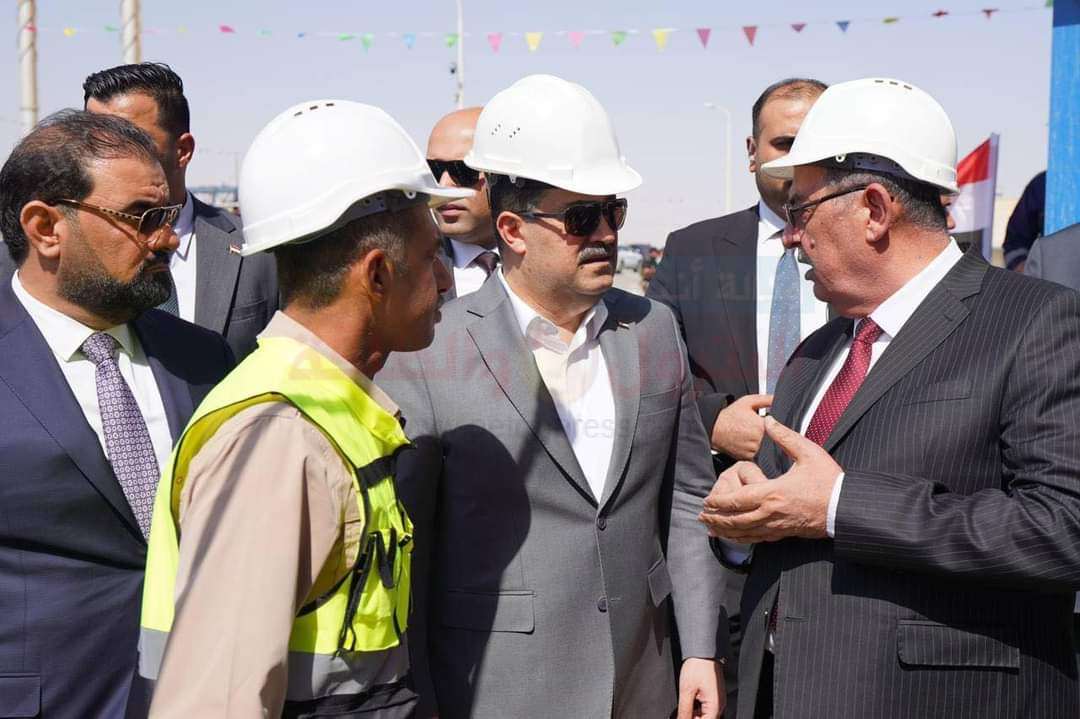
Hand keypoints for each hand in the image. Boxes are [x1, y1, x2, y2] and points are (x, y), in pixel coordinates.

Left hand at [677, 657, 724, 718]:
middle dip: (693, 717)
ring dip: (694, 713)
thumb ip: (684, 710)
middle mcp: (720, 705)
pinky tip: (690, 699)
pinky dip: (697, 707)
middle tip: (683, 709)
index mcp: (715, 706)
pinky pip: (707, 707)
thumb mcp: (686, 690)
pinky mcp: (715, 695)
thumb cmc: (698, 666)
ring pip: (705, 714)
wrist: (704, 650)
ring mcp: (718, 700)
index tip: (683, 716)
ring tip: (686, 701)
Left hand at [698, 416, 840, 542]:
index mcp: (772, 493)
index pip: (737, 500)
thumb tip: (769, 420)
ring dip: (725, 531)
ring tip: (711, 529)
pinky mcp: (785, 533)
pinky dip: (742, 539)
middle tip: (701, 516)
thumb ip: (785, 436)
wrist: (846, 507)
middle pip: (735, 520)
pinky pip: (758, 539)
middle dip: (716, 519)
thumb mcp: (808, 452)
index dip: (718, 502)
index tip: (706, 500)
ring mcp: (777, 526)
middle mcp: (771, 513)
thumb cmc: (828, 480)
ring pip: (744, 533)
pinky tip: (736, 538)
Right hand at [710, 394, 772, 458]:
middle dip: (763, 431)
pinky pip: (756, 453)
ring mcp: (753, 450)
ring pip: (764, 445)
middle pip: (770, 436)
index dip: (768, 423)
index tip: (758, 421)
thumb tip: (778, 399)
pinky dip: (752, 448)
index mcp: (761, 425)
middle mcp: (758, 440)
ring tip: (745, 434)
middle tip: (750, 427)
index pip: (775, 426)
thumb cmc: (729, 416)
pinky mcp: (748, 457)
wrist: (714, 429)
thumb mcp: (748, 401)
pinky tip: (744, 441)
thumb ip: (766, 399)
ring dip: (758, 441)